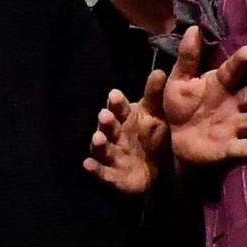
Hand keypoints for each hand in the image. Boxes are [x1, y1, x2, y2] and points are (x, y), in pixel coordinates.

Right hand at [83, 69, 169, 193]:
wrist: (148, 169)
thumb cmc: (148, 135)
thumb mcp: (154, 114)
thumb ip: (154, 95)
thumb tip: (159, 71)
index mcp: (126, 118)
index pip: (120, 108)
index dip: (117, 102)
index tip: (116, 95)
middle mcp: (115, 134)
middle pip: (109, 126)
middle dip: (107, 121)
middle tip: (105, 115)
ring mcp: (112, 155)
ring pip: (103, 148)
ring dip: (99, 143)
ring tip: (97, 138)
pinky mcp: (111, 175)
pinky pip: (102, 173)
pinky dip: (95, 169)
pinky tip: (87, 164)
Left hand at [165, 26, 246, 165]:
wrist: (176, 139)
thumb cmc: (180, 105)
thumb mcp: (179, 81)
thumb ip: (187, 57)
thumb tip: (194, 27)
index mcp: (220, 83)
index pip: (231, 70)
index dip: (239, 62)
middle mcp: (233, 102)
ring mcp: (234, 125)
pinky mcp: (231, 147)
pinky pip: (246, 147)